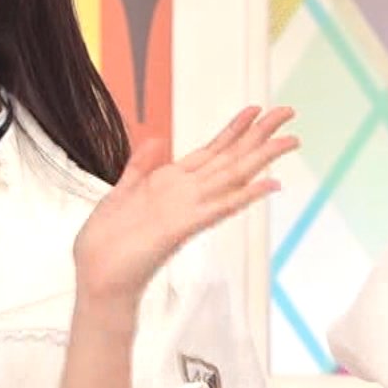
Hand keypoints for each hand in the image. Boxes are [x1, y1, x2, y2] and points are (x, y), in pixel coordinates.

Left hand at [72, 107, 298, 312]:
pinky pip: (220, 208)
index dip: (234, 129)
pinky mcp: (183, 227)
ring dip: (261, 157)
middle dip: (259, 134)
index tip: (255, 109)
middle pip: (231, 158)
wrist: (98, 278)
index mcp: (171, 184)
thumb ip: (140, 167)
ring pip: (232, 176)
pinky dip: (245, 196)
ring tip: (289, 139)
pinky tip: (268, 185)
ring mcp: (188, 210)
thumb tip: (156, 140)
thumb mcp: (121, 193)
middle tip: (287, 113)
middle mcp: (186, 194)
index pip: (212, 151)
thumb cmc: (107, 243)